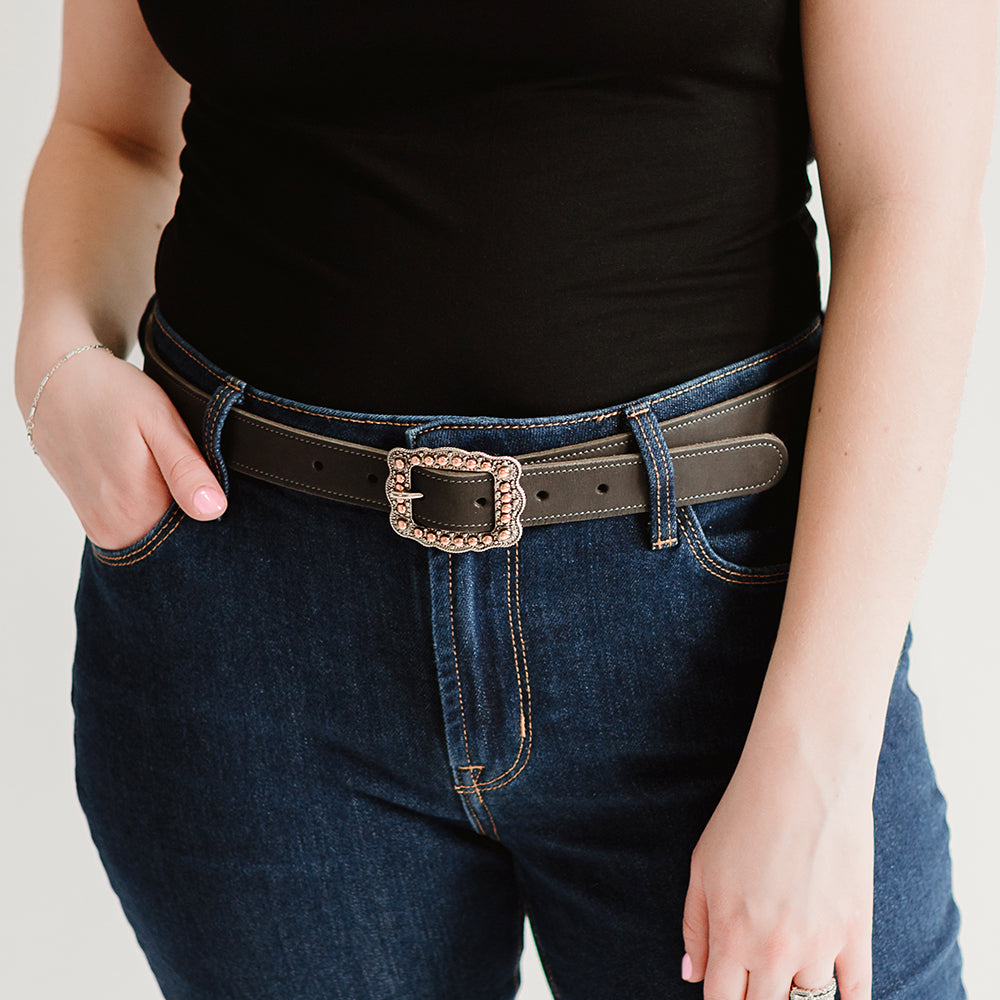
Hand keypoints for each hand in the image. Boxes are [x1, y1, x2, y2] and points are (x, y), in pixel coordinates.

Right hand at [24, 343, 227, 550]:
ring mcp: (100, 528)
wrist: (53, 380)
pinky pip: (134, 526)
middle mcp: (114, 531)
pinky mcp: (92, 519)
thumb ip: (186, 469)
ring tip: (161, 468)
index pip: (198, 535)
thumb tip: (213, 509)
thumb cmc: (110, 394)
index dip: (211, 509)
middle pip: (175, 539)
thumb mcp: (158, 421)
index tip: (206, 479)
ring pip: (155, 532)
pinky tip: (146, 476)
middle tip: (184, 467)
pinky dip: (148, 507)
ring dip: (170, 508)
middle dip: (191, 512)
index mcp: (137, 511)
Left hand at [681, 735, 873, 999]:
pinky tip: (835, 998)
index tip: (727, 990)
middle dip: (756, 998)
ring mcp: (818, 944)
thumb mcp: (702, 865)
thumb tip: (691, 975)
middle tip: (756, 979)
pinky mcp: (855, 931)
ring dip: (795, 993)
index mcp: (731, 934)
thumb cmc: (745, 815)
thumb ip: (695, 926)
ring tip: (787, 973)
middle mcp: (774, 950)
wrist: (803, 778)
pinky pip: (857, 994)